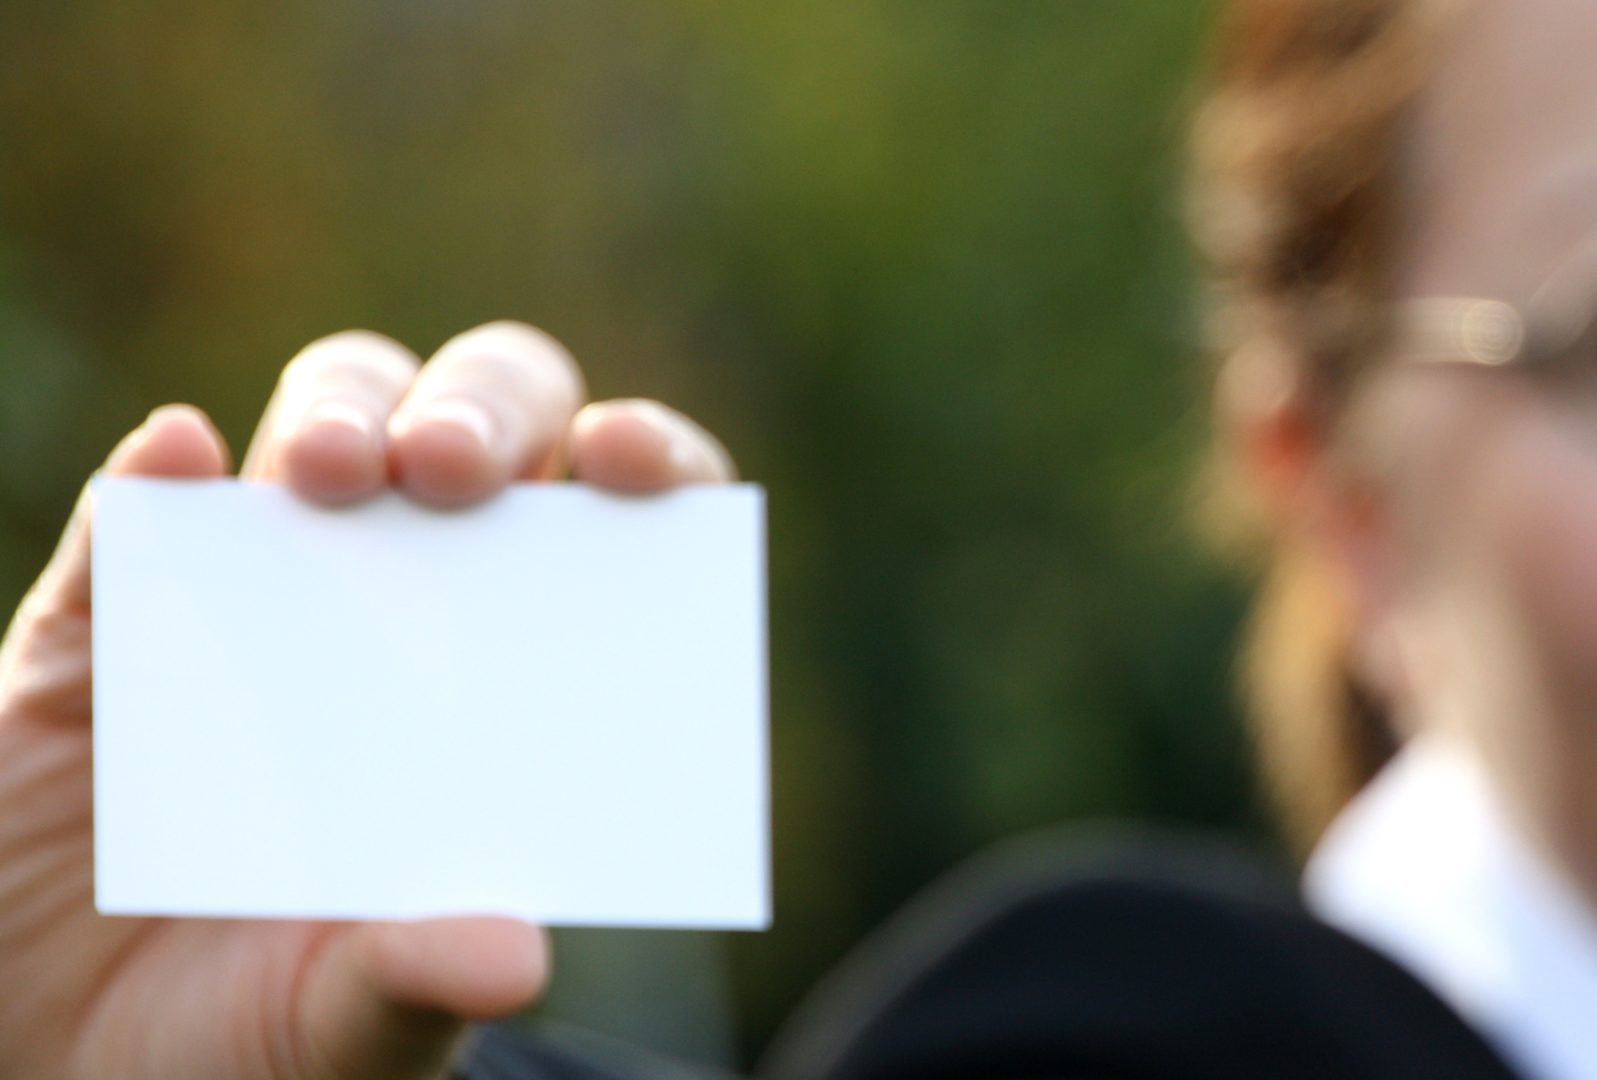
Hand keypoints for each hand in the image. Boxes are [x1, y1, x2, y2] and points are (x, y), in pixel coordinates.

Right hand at [0, 322, 735, 1078]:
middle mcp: (400, 601)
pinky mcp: (103, 623)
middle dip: (475, 412)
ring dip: (335, 413)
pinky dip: (153, 479)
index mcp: (507, 673)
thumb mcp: (351, 1023)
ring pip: (323, 426)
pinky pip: (134, 517)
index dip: (646, 461)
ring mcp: (253, 593)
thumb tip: (510, 954)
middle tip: (452, 466)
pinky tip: (170, 468)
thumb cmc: (264, 1030)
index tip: (636, 464)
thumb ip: (419, 977)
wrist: (79, 1063)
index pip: (609, 526)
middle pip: (471, 428)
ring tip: (327, 472)